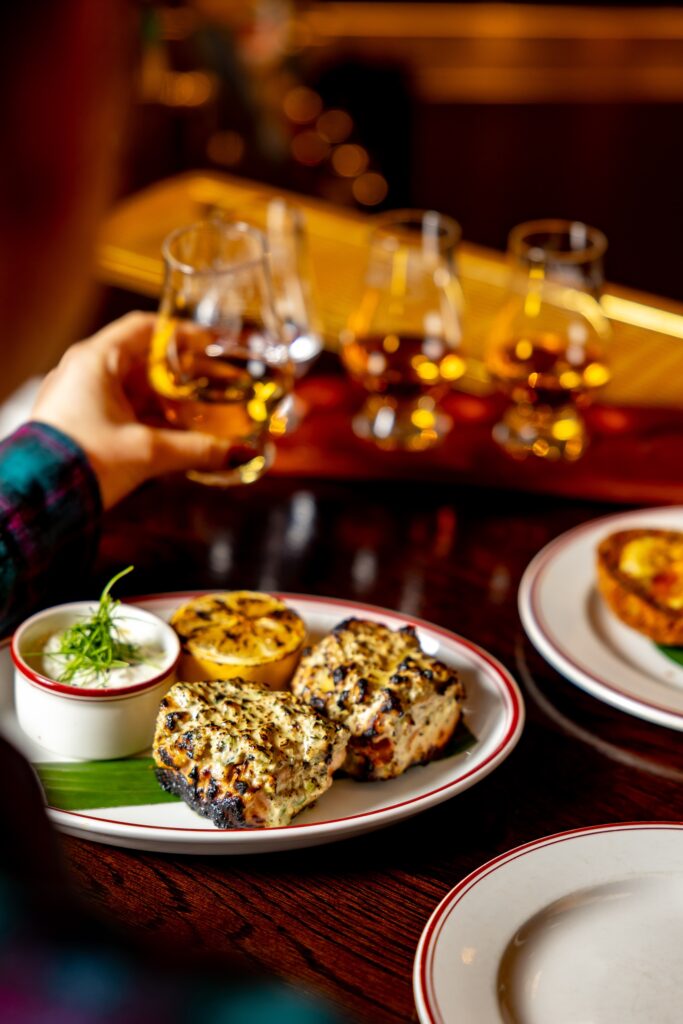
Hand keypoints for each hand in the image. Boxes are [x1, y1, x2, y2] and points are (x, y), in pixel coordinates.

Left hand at [32, 312, 232, 508]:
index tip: (209, 343)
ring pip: (133, 389)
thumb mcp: (149, 452)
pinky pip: (121, 411)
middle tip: (215, 383)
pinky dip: (149, 419)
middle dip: (181, 375)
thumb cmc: (81, 463)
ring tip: (202, 414)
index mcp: (95, 361)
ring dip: (167, 401)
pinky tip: (175, 435)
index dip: (181, 334)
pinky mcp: (79, 423)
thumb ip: (197, 449)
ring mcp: (79, 398)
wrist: (42, 500)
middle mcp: (84, 372)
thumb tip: (236, 452)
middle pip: (142, 361)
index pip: (143, 328)